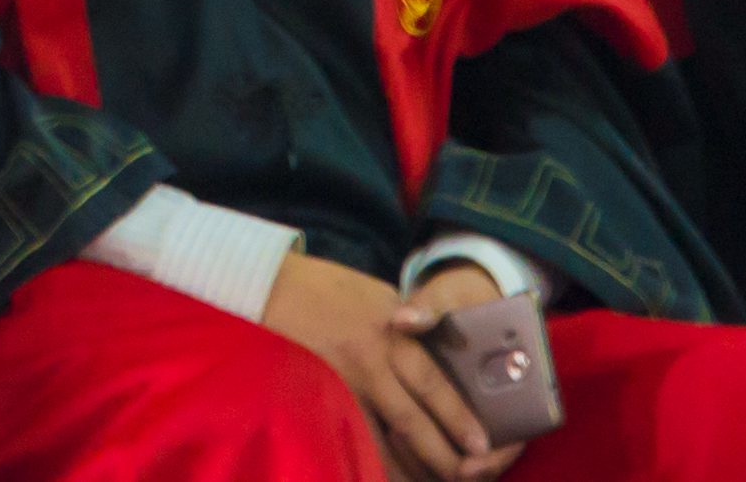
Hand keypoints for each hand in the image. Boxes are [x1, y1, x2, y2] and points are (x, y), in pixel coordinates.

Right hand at [262, 250, 523, 481]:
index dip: (458, 418)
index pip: (432, 384)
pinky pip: (348, 438)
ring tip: (429, 481)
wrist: (264, 283)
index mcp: (389, 332)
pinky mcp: (314, 397)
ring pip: (380, 441)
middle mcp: (367, 360)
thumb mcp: (378, 298)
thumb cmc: (325, 288)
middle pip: (410, 421)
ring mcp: (337, 383)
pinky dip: (368, 460)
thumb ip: (408, 333)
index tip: (482, 445)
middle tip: (466, 473)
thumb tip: (441, 364)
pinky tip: (381, 472)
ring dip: (408, 466)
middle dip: (442, 454)